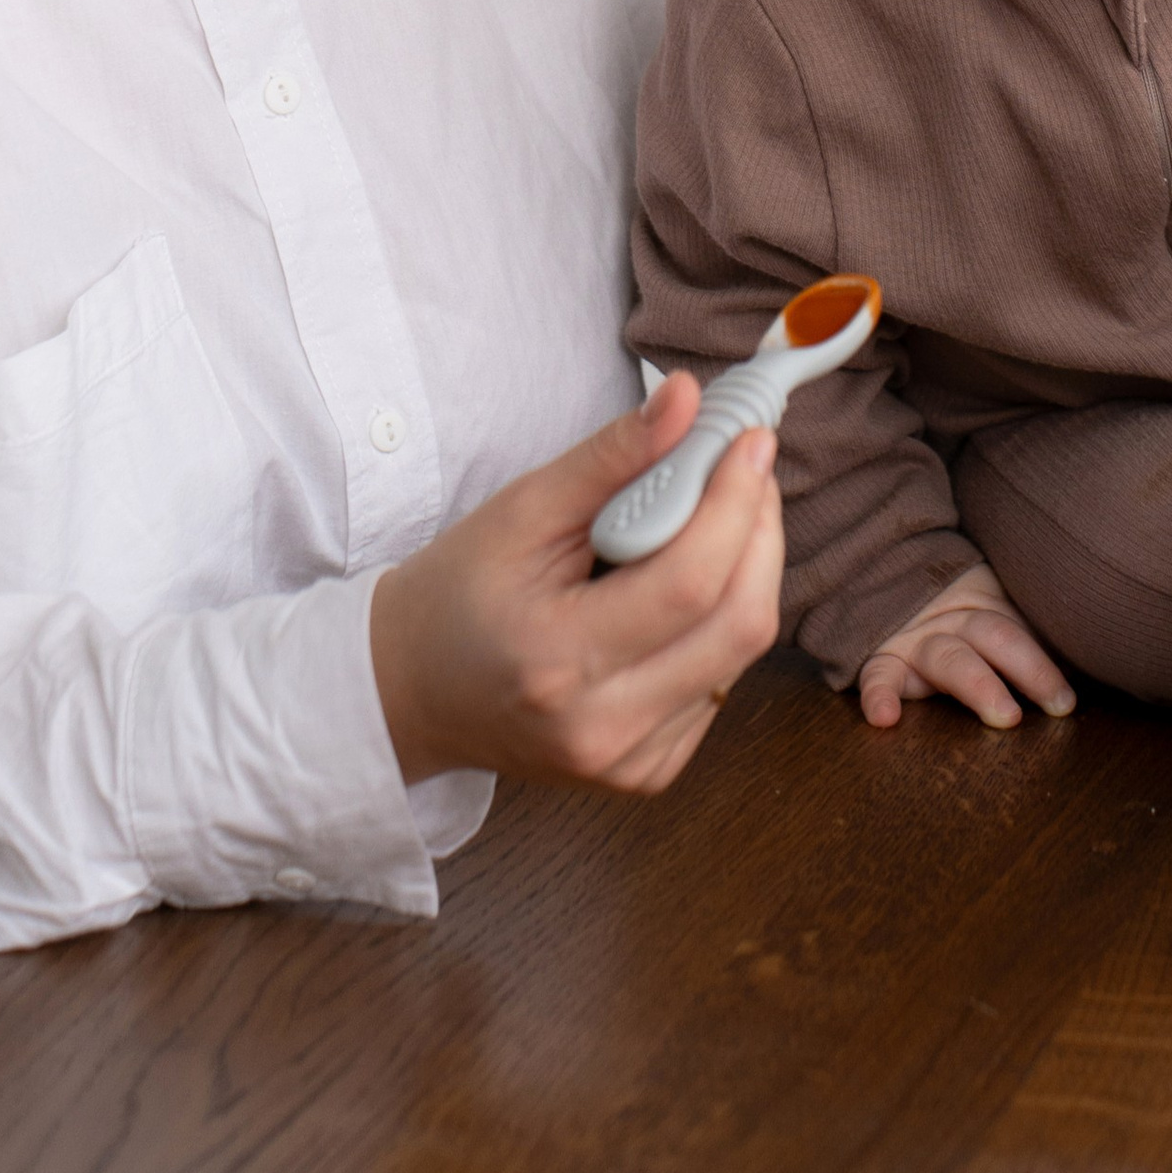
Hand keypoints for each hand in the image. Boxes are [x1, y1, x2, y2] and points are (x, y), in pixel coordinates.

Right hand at [367, 374, 783, 793]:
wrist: (412, 691)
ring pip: (740, 655)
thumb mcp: (520, 509)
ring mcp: (629, 762)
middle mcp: (603, 729)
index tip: (747, 439)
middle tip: (746, 467)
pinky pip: (720, 685)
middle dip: (759, 532)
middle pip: (738, 627)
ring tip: (717, 512)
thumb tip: (689, 399)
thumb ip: (610, 456)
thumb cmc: (457, 592)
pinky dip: (721, 622)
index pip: (688, 584)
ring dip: (748, 571)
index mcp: (558, 663)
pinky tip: (687, 585)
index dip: (734, 503)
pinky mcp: (647, 772)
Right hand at [857, 564, 1075, 732]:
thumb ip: (1042, 634)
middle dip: (1030, 668)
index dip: (1050, 662)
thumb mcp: (1006, 612)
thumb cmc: (968, 620)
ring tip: (1004, 715)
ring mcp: (919, 641)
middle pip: (997, 636)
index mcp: (992, 610)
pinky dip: (878, 695)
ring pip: (951, 657)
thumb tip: (1100, 665)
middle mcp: (958, 624)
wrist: (892, 579)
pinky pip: (877, 674)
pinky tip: (885, 718)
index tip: (1070, 701)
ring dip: (978, 684)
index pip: (1026, 629)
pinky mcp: (885, 660)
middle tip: (1057, 703)